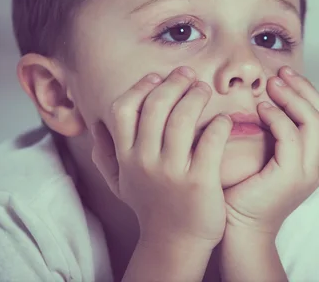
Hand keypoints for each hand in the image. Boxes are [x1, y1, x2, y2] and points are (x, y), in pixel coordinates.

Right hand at [89, 67, 231, 247]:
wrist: (175, 243)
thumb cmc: (151, 206)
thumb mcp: (119, 183)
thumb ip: (105, 154)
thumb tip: (94, 125)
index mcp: (126, 157)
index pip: (123, 109)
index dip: (141, 87)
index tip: (158, 76)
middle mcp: (145, 162)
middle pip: (155, 107)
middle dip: (173, 83)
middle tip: (188, 75)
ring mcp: (172, 172)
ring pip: (182, 119)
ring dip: (195, 96)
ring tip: (204, 90)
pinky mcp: (200, 181)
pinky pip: (211, 141)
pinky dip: (220, 124)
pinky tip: (224, 120)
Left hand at [223, 66, 318, 234]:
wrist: (239, 230)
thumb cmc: (245, 192)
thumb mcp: (266, 157)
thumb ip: (274, 135)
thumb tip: (266, 101)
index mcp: (314, 161)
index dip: (309, 93)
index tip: (286, 76)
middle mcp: (318, 166)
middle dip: (304, 89)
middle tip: (281, 73)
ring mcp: (308, 172)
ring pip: (315, 122)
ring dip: (293, 98)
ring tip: (272, 85)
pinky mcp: (290, 177)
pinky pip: (291, 137)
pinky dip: (277, 117)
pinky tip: (261, 109)